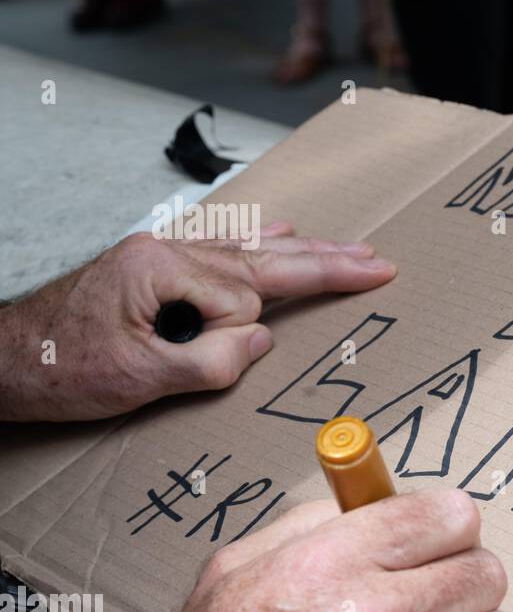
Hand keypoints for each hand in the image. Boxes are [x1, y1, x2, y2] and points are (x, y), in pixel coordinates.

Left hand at [0, 222, 395, 420]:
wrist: (4, 359)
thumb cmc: (61, 370)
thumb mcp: (140, 380)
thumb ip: (210, 362)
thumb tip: (259, 341)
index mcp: (163, 268)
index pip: (241, 302)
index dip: (237, 340)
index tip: (206, 363)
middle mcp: (166, 250)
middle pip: (265, 256)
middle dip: (326, 262)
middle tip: (377, 261)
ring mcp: (162, 253)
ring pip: (251, 251)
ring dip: (303, 254)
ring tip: (350, 250)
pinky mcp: (156, 265)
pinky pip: (223, 250)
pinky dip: (260, 245)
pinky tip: (283, 231)